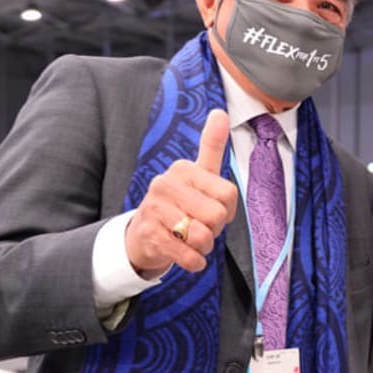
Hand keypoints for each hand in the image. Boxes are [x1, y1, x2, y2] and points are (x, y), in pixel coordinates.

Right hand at [125, 109, 238, 274]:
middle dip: (214, 229)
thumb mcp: (199, 175)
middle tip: (199, 226)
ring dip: (203, 246)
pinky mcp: (148, 233)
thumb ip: (211, 146)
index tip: (213, 209)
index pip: (228, 194)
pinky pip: (187, 254)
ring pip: (202, 235)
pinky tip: (188, 256)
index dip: (228, 210)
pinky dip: (194, 261)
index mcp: (184, 169)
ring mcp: (154, 208)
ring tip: (191, 240)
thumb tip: (220, 112)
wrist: (145, 236)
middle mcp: (166, 184)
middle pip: (217, 215)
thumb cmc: (181, 206)